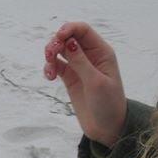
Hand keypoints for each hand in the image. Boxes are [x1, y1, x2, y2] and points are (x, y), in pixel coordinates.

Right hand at [43, 21, 126, 147]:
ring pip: (60, 50)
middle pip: (68, 37)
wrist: (107, 128)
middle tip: (49, 54)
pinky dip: (49, 67)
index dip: (68, 29)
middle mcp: (90, 56)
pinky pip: (56, 65)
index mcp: (101, 52)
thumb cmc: (108, 104)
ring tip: (49, 70)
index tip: (57, 38)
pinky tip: (49, 77)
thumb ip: (81, 61)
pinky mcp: (70, 78)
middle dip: (56, 42)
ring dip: (50, 55)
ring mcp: (79, 67)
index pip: (83, 30)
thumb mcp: (95, 82)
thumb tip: (68, 42)